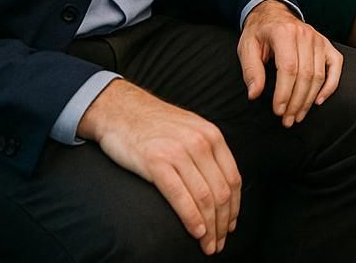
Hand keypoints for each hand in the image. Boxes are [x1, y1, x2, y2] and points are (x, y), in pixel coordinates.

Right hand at [80, 80, 240, 254]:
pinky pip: (180, 196)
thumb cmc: (155, 125)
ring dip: (209, 227)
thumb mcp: (191, 130)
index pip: (233, 179)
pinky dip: (191, 218)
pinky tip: (196, 232)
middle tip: (219, 243)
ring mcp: (178, 152)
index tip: (230, 226)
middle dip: (223, 223)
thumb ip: (207, 153)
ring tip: (208, 245)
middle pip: (221, 192)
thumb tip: (220, 185)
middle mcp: (200, 143)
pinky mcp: (156, 162)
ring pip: (204, 197)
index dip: (234, 207)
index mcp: (212, 136)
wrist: (121, 110)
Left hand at [239, 0, 342, 126]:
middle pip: (305, 75)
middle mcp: (305, 35)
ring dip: (309, 99)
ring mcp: (318, 39)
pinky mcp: (326, 44)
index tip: (278, 110)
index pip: (288, 68)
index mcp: (283, 33)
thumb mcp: (247, 47)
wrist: (273, 13)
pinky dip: (330, 85)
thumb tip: (254, 94)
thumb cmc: (259, 32)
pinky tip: (319, 100)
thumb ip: (251, 70)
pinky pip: (336, 66)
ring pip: (319, 74)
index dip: (284, 92)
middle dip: (297, 101)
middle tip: (287, 120)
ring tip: (298, 116)